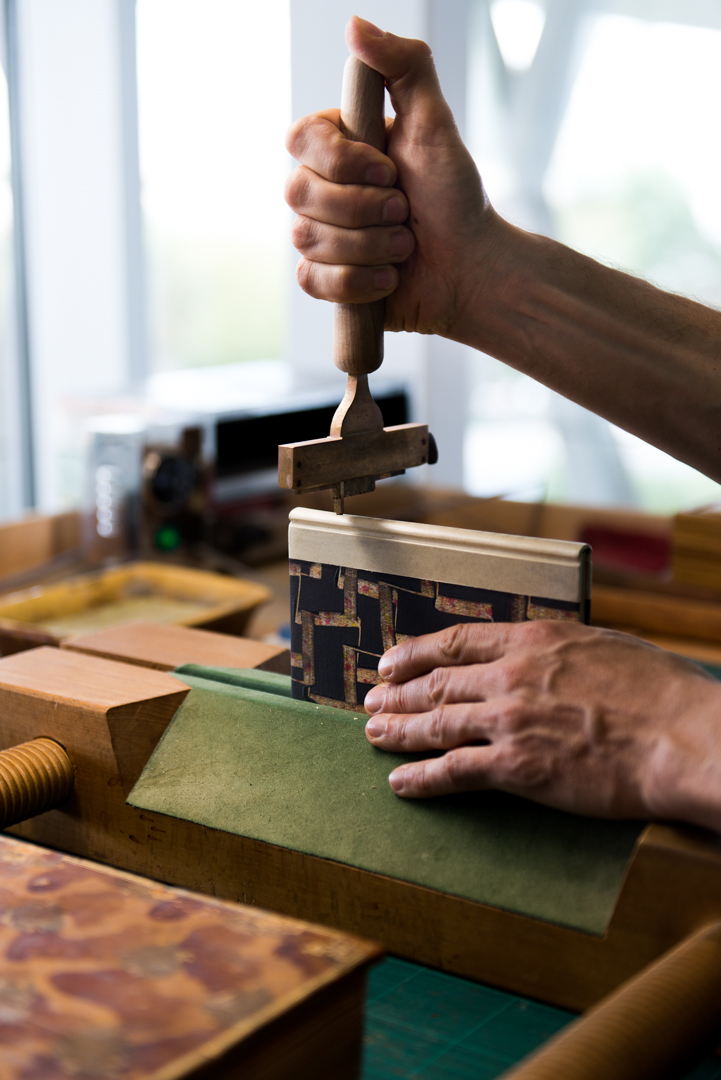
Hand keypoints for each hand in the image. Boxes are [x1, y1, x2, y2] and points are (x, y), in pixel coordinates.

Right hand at [285, 16, 504, 339]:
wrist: (473, 268)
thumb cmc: (456, 198)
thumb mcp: (436, 124)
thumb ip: (404, 66)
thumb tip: (356, 25)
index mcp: (340, 147)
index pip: (300, 141)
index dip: (341, 162)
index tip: (389, 169)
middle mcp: (323, 189)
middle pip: (298, 194)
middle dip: (362, 209)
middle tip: (405, 212)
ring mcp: (322, 237)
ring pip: (308, 240)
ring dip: (370, 247)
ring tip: (406, 246)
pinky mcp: (328, 281)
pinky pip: (312, 281)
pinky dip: (357, 282)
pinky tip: (388, 278)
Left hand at [363, 621, 720, 829]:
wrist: (679, 736)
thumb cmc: (657, 691)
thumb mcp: (602, 645)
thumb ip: (559, 649)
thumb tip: (542, 654)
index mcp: (532, 640)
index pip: (456, 641)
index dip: (415, 653)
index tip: (392, 661)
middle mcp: (510, 676)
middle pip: (437, 684)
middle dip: (397, 693)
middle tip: (372, 700)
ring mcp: (509, 721)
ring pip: (435, 725)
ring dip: (397, 731)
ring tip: (372, 734)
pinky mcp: (517, 767)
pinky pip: (454, 772)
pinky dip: (421, 778)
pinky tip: (400, 782)